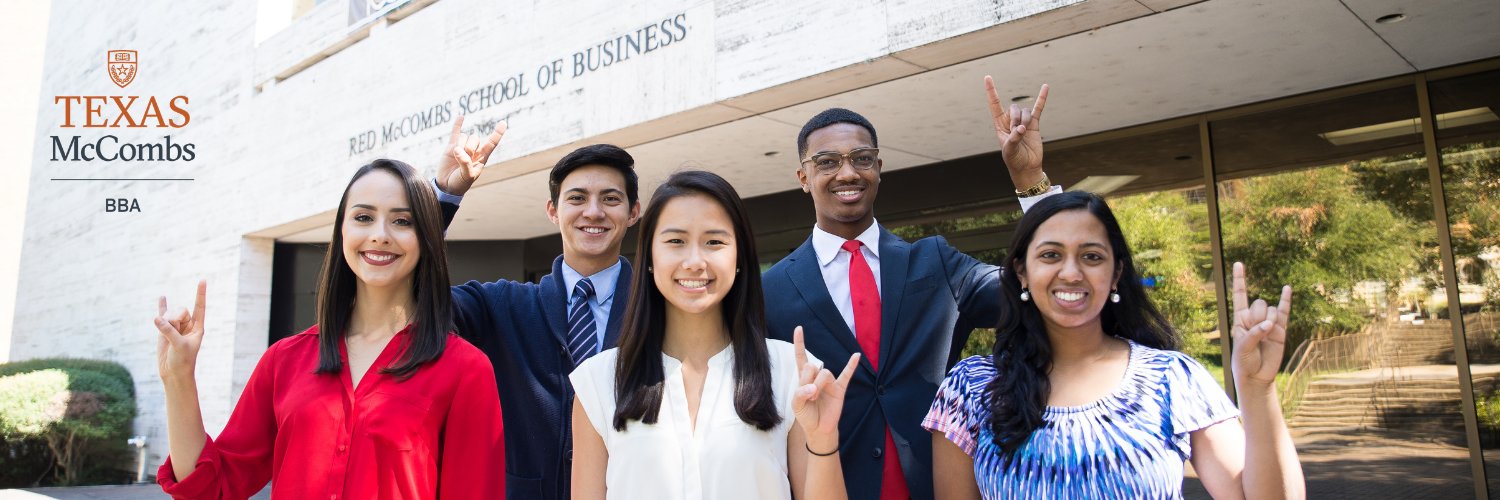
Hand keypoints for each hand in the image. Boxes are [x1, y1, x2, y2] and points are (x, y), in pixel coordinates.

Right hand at [155, 280, 206, 382]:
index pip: (200, 307)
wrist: (173, 372)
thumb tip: (157, 318)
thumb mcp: (178, 346)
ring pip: (169, 315)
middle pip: (180, 311)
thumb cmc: (182, 361)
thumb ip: (169, 331)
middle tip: (173, 333)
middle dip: (174, 319)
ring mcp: (176, 326)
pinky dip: (162, 306)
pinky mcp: (164, 330)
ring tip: (167, 336)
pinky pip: (162, 315)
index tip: (202, 280)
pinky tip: (162, 297)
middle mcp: (188, 325)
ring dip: (165, 322)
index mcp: (197, 327)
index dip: (200, 293)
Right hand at [437, 115, 506, 195]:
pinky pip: (455, 132)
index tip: (503, 123)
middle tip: (464, 157)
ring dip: (460, 144)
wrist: (448, 185)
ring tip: (456, 156)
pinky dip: (457, 125)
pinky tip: (461, 117)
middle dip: (469, 147)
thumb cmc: (461, 182)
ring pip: (464, 136)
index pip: (492, 143)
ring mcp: (462, 147)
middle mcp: (474, 150)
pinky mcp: (451, 146)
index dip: (497, 133)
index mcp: (482, 157)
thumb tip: (458, 149)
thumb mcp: (467, 176)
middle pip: (475, 138)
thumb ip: (465, 163)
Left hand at [791, 326, 859, 443]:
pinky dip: (851, 365)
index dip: (799, 343)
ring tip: (815, 397)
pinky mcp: (839, 389)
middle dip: (808, 379)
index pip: (801, 357)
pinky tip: (857, 356)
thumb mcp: (796, 405)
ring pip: (825, 372)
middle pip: (813, 365)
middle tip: (809, 395)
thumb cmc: (806, 415)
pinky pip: (847, 374)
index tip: (798, 328)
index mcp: (804, 377)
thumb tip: (813, 388)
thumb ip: (800, 393)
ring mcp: (829, 382)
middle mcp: (817, 377)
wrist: (819, 429)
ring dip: (818, 384)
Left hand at [985, 76, 1048, 188]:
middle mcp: (1010, 121)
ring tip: (1024, 133)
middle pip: (1013, 109)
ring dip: (1025, 120)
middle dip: (1016, 119)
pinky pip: (1038, 108)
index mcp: (999, 125)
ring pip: (1025, 111)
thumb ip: (1013, 139)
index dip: (991, 91)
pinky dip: (1042, 98)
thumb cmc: (1014, 160)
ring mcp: (1023, 121)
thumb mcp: (1009, 151)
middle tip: (1017, 132)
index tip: (987, 77)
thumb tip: (1021, 128)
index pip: (994, 104)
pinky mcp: (1035, 124)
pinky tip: (1045, 86)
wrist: (1027, 167)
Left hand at [1230, 262, 1291, 388]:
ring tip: (1264, 338)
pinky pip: (1284, 312)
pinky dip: (1286, 300)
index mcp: (1240, 319)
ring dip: (1268, 322)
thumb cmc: (1243, 363)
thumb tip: (1270, 324)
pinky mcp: (1280, 330)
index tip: (1239, 263)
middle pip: (1258, 303)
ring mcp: (1268, 322)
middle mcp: (1254, 318)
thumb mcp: (1242, 348)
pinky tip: (1287, 288)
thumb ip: (1254, 334)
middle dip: (1257, 317)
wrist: (1257, 376)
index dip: (1239, 279)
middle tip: (1254, 333)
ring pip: (1270, 310)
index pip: (1240, 295)